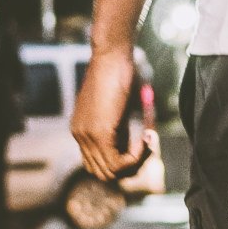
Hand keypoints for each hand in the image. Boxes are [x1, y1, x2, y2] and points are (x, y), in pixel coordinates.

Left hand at [71, 45, 143, 181]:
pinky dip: (136, 156)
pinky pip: (119, 163)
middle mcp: (80, 136)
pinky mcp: (98, 134)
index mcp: (81, 130)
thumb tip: (139, 143)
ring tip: (148, 141)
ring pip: (111, 172)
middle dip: (129, 166)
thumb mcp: (118, 107)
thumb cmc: (119, 73)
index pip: (98, 163)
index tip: (141, 141)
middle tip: (147, 147)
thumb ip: (121, 127)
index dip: (123, 159)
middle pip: (103, 172)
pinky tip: (146, 138)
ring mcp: (87, 136)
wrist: (112, 56)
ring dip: (135, 162)